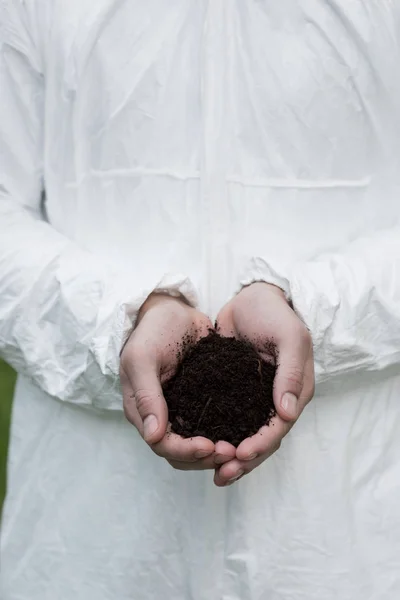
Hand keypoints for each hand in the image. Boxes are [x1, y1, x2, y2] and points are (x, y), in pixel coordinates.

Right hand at [120, 293, 235, 469]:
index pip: (162, 445)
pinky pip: (212, 425)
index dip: (185, 450)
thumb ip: (147, 396)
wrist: (172, 309)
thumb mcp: (143, 358)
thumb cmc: (153, 330)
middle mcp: (161, 416)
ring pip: (197, 444)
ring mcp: (181, 409)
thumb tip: (153, 436)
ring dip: (216, 451)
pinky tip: (245, 432)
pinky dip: (225, 433)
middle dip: (205, 457)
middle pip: (181, 452)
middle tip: (233, 452)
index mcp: (142, 410)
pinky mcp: (199, 400)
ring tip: (239, 448)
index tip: (210, 446)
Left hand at [214, 282, 314, 485]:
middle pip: (262, 440)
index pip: (279, 427)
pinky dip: (218, 435)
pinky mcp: (234, 392)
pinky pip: (228, 419)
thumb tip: (287, 412)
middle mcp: (275, 401)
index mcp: (294, 392)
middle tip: (222, 474)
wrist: (254, 297)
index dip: (261, 444)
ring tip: (213, 472)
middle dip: (244, 460)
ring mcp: (254, 398)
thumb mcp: (290, 338)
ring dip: (230, 455)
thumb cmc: (276, 315)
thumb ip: (289, 373)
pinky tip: (201, 446)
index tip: (241, 454)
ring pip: (244, 435)